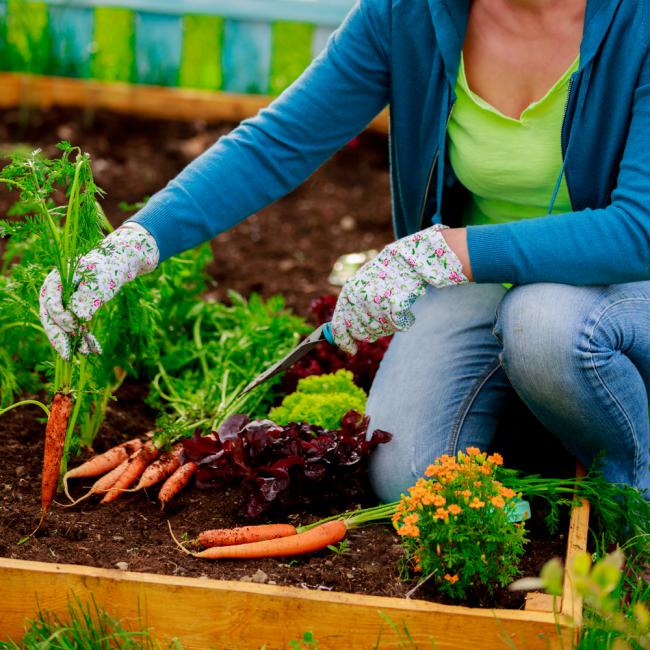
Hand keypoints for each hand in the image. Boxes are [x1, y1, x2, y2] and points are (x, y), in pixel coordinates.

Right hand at [39, 223, 158, 359]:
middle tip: (67, 355)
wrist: (120, 263)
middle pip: (51, 317)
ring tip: (88, 354)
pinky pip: (77, 326)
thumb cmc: (108, 269)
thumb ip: (87, 299)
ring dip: (76, 341)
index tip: (76, 326)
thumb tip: (77, 318)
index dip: (61, 318)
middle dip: (59, 338)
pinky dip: (86, 337)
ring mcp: (65, 300)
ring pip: (65, 325)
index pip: (50, 303)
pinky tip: (96, 350)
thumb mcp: (99, 283)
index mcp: (57, 280)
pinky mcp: (76, 308)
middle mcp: (56, 291)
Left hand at [331, 224, 467, 353]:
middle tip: (383, 318)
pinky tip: (407, 310)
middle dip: (373, 330)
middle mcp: (360, 298)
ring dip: (389, 324)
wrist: (408, 258)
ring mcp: (377, 302)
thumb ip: (352, 305)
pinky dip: (405, 321)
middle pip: (363, 332)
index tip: (351, 350)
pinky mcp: (395, 304)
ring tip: (394, 306)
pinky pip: (399, 326)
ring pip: (381, 330)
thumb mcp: (362, 284)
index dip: (344, 341)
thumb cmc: (386, 273)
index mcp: (349, 292)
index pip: (340, 325)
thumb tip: (344, 334)